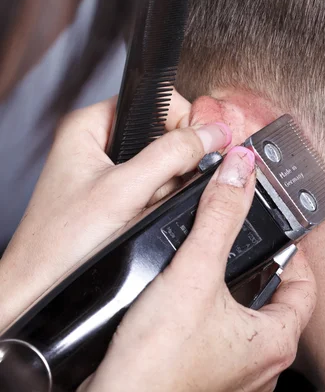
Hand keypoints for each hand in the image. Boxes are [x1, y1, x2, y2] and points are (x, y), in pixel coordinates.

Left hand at [0, 91, 230, 329]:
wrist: (41, 291)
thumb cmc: (61, 244)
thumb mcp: (124, 191)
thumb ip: (172, 155)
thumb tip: (213, 133)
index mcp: (90, 125)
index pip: (157, 102)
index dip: (186, 122)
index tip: (205, 145)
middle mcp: (99, 144)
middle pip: (164, 135)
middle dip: (176, 164)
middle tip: (163, 189)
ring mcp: (109, 172)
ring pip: (164, 165)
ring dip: (168, 187)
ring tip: (146, 209)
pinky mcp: (117, 196)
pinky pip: (157, 189)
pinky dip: (161, 202)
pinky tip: (145, 218)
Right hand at [82, 147, 316, 391]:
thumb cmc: (156, 365)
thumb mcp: (194, 275)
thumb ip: (219, 219)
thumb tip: (240, 173)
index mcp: (275, 341)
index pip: (305, 286)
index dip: (295, 254)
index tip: (281, 233)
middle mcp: (262, 365)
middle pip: (277, 303)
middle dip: (261, 270)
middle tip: (246, 244)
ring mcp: (234, 376)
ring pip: (247, 323)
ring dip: (235, 293)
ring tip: (214, 268)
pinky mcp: (205, 378)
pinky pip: (221, 339)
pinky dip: (212, 316)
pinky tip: (187, 304)